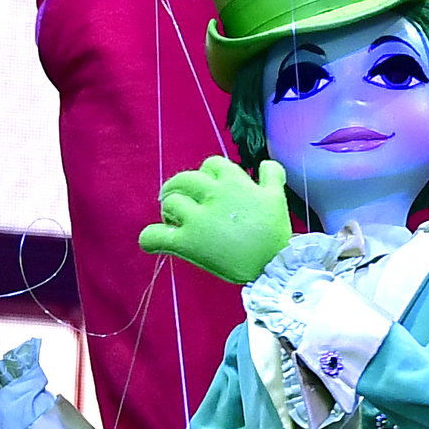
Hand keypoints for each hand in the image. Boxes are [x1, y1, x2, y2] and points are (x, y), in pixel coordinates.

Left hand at [136, 156, 301, 286]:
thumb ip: (272, 176)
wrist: (273, 264)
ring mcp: (198, 219)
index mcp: (234, 182)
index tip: (209, 188)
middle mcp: (213, 195)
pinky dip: (151, 237)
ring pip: (170, 202)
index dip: (206, 174)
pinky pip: (154, 235)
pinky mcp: (187, 243)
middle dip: (177, 188)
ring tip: (175, 222)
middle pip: (184, 180)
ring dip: (168, 211)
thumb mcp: (278, 197)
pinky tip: (156, 241)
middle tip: (179, 203)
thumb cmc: (275, 232)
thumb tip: (265, 163)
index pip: (211, 164)